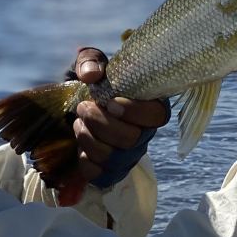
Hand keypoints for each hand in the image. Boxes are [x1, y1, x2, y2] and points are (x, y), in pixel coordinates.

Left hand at [66, 47, 170, 189]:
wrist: (81, 108)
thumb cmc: (95, 85)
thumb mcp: (92, 65)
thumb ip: (92, 62)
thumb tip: (92, 75)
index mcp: (150, 106)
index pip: (157, 116)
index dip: (135, 111)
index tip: (110, 101)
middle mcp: (144, 134)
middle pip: (131, 139)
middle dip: (101, 123)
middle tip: (83, 107)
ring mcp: (129, 156)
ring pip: (113, 157)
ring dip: (88, 137)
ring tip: (78, 121)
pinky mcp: (111, 172)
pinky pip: (99, 174)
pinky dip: (84, 158)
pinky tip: (81, 142)